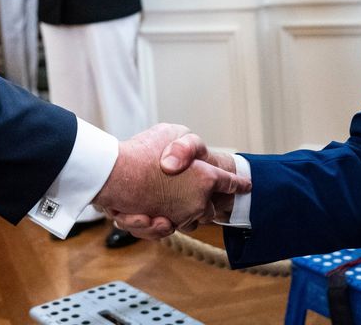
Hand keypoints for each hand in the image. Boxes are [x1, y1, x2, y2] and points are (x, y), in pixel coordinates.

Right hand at [91, 123, 249, 239]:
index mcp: (206, 178)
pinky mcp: (160, 226)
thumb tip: (189, 164)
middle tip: (192, 191)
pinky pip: (167, 228)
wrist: (114, 174)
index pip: (230, 182)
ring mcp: (180, 216)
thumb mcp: (171, 132)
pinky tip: (151, 211)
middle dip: (207, 202)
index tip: (246, 185)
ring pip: (190, 221)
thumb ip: (187, 146)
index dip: (238, 183)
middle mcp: (198, 201)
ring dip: (184, 214)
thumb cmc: (143, 150)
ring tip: (170, 201)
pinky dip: (161, 221)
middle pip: (210, 208)